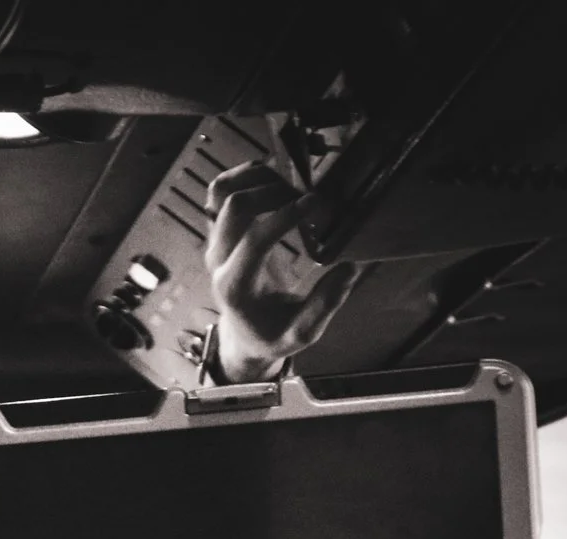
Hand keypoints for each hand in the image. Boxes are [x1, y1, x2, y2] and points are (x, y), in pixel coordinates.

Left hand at [205, 163, 360, 381]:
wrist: (244, 334)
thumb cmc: (273, 333)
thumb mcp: (302, 333)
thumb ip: (325, 304)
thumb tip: (350, 267)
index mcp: (236, 286)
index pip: (254, 239)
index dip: (286, 216)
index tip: (318, 204)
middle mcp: (219, 259)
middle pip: (235, 206)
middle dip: (276, 192)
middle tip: (311, 198)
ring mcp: (216, 241)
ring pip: (223, 192)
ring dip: (260, 179)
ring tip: (294, 187)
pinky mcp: (219, 229)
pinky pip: (220, 190)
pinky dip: (246, 176)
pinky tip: (276, 182)